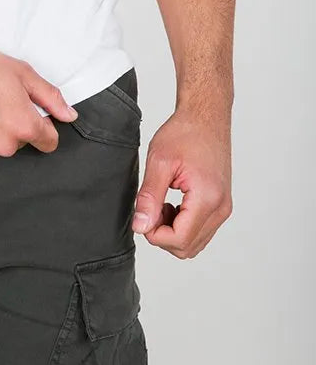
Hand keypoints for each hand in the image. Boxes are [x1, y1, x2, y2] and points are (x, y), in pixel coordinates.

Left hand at [132, 107, 232, 257]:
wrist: (206, 118)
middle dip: (163, 235)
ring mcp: (223, 208)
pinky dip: (183, 225)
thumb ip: (149, 197)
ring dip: (173, 231)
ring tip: (161, 203)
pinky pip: (201, 230)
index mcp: (207, 198)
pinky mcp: (221, 205)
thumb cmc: (185, 133)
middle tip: (150, 208)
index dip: (155, 235)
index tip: (143, 216)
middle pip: (188, 247)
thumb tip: (141, 226)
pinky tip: (172, 204)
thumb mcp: (159, 161)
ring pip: (195, 243)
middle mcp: (220, 208)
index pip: (180, 240)